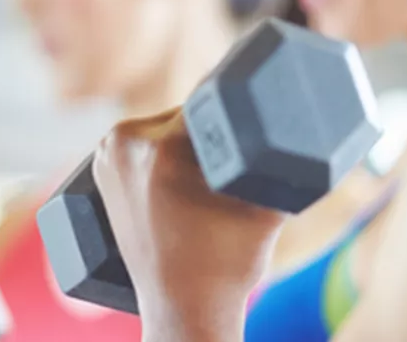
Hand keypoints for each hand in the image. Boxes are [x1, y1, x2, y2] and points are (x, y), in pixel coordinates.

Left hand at [92, 107, 284, 339]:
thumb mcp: (268, 204)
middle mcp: (123, 143)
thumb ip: (286, 158)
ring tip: (206, 177)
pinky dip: (161, 150)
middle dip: (210, 129)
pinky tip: (181, 168)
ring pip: (163, 128)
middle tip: (227, 164)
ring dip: (186, 139)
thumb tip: (305, 123)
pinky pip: (141, 144)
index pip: (210, 100)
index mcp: (163, 145)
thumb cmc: (230, 260)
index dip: (236, 106)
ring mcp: (105, 157)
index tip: (252, 120)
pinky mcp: (101, 173)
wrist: (186, 308)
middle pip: (183, 114)